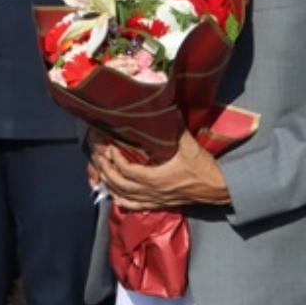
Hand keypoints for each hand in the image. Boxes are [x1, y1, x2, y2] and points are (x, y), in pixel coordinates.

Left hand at [90, 130, 228, 209]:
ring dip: (111, 186)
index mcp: (157, 177)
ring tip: (102, 173)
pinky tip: (115, 196)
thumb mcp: (190, 147)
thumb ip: (177, 129)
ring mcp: (155, 199)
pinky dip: (123, 201)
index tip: (110, 148)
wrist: (218, 188)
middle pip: (121, 185)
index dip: (116, 160)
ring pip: (126, 197)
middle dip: (107, 172)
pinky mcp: (160, 204)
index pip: (128, 170)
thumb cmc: (204, 168)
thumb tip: (170, 111)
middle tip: (100, 159)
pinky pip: (136, 206)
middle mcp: (153, 191)